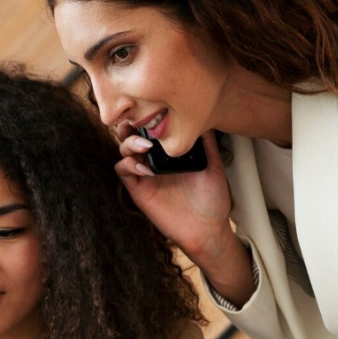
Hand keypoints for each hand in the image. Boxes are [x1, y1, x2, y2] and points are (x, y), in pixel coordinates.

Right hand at [114, 129, 233, 264]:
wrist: (208, 229)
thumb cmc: (213, 200)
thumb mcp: (214, 166)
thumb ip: (207, 144)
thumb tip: (204, 118)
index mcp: (170, 151)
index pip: (151, 127)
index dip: (147, 116)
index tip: (154, 108)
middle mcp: (154, 160)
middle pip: (131, 134)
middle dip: (129, 124)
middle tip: (139, 122)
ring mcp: (145, 174)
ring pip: (123, 150)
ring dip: (129, 143)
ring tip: (146, 146)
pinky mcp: (139, 190)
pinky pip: (123, 172)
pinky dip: (129, 165)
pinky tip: (145, 168)